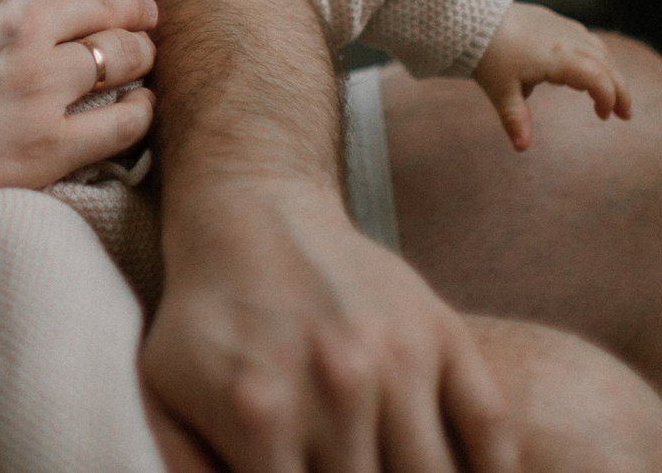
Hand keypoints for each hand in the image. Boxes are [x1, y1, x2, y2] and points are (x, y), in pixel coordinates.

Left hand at [143, 184, 516, 472]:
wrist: (253, 214)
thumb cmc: (208, 320)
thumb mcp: (167, 393)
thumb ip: (189, 471)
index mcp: (261, 414)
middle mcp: (337, 388)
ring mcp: (397, 358)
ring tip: (394, 472)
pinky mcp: (441, 330)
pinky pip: (493, 430)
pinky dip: (495, 472)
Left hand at [471, 2, 631, 150]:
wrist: (471, 16)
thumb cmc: (486, 52)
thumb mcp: (499, 89)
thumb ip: (515, 118)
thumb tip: (522, 147)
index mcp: (558, 58)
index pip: (597, 78)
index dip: (607, 98)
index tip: (605, 117)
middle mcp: (566, 40)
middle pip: (606, 64)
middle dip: (620, 89)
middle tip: (625, 114)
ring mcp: (561, 27)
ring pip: (598, 49)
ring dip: (609, 71)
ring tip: (611, 94)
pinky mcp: (553, 20)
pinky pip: (585, 37)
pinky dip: (596, 54)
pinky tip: (591, 65)